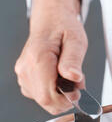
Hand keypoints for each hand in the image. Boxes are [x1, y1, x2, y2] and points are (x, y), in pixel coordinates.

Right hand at [15, 0, 86, 114]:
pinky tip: (60, 77)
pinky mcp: (25, 78)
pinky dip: (54, 91)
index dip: (66, 100)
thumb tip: (74, 77)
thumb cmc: (64, 28)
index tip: (79, 90)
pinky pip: (40, 95)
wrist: (51, 20)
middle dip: (65, 97)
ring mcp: (23, 74)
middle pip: (45, 101)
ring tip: (68, 75)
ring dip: (61, 94)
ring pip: (43, 100)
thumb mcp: (76, 41)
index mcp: (38, 58)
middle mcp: (26, 68)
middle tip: (76, 81)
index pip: (48, 96)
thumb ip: (73, 60)